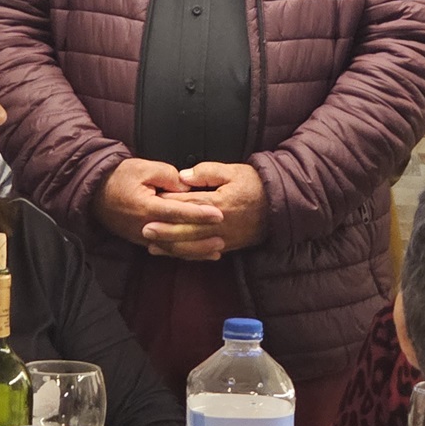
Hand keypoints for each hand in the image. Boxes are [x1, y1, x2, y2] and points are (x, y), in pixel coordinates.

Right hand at [92, 159, 222, 250]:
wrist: (94, 191)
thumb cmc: (119, 176)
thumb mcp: (143, 168)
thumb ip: (167, 176)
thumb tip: (186, 187)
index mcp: (146, 207)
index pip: (178, 213)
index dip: (199, 214)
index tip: (218, 214)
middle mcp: (145, 226)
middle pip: (177, 236)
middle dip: (201, 238)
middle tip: (223, 236)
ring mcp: (142, 237)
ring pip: (172, 248)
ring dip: (195, 251)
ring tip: (217, 250)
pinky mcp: (141, 240)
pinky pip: (165, 249)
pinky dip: (183, 253)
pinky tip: (199, 254)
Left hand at [143, 161, 266, 259]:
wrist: (280, 206)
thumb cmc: (255, 184)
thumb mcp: (233, 170)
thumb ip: (207, 172)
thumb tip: (183, 176)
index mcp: (219, 202)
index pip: (188, 204)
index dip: (169, 203)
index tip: (152, 201)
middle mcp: (219, 224)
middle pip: (186, 229)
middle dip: (164, 231)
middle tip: (144, 230)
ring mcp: (224, 238)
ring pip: (193, 246)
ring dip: (171, 247)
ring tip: (152, 246)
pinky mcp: (228, 246)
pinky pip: (204, 253)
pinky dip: (187, 255)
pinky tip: (175, 253)